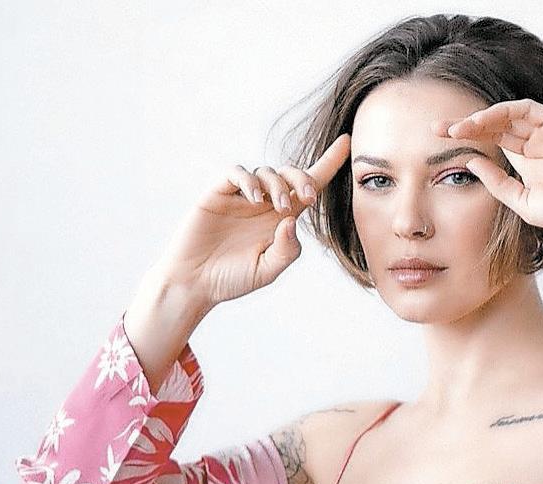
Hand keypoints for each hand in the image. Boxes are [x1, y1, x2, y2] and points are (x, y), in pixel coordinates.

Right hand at [151, 133, 350, 308]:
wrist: (194, 282)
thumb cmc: (232, 278)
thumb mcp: (268, 269)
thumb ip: (287, 249)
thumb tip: (292, 220)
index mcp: (283, 218)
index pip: (310, 184)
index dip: (329, 162)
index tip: (348, 142)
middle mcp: (265, 203)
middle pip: (291, 174)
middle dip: (303, 179)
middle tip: (307, 198)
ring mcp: (242, 196)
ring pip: (267, 172)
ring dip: (277, 184)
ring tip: (275, 206)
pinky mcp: (218, 193)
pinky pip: (237, 173)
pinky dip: (249, 179)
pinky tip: (254, 197)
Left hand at [431, 99, 542, 237]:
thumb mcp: (522, 202)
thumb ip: (497, 182)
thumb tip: (469, 163)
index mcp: (527, 163)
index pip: (491, 144)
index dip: (466, 141)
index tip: (438, 143)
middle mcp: (535, 144)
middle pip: (493, 127)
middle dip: (464, 126)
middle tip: (437, 129)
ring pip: (506, 116)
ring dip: (480, 119)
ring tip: (457, 129)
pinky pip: (525, 109)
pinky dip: (501, 112)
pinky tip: (481, 122)